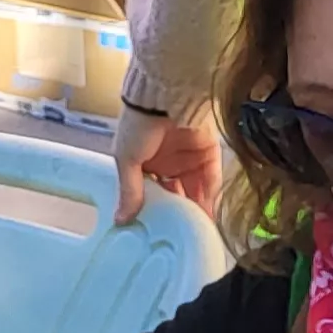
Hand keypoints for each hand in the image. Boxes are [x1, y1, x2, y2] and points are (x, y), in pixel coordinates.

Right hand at [113, 106, 223, 223]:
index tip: (157, 231)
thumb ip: (129, 190)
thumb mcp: (127, 159)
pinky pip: (212, 180)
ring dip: (197, 210)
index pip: (152, 192)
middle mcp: (169, 162)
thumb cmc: (138, 124)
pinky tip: (208, 216)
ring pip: (195, 191)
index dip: (155, 210)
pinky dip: (210, 197)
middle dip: (179, 213)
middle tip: (181, 237)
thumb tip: (120, 220)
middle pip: (177, 194)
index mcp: (146, 162)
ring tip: (197, 232)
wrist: (165, 95)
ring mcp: (190, 158)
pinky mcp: (210, 153)